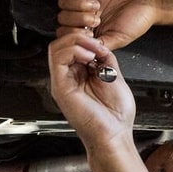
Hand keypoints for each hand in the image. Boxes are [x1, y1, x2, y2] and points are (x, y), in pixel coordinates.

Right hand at [48, 30, 136, 151]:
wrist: (114, 135)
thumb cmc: (116, 116)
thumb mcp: (114, 77)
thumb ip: (106, 59)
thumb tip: (101, 45)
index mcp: (80, 75)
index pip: (73, 46)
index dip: (87, 38)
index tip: (102, 43)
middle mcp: (69, 77)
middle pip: (62, 44)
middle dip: (80, 36)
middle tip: (97, 43)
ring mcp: (63, 82)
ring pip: (56, 47)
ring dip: (76, 41)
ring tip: (93, 49)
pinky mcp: (60, 87)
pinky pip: (57, 59)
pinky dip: (73, 50)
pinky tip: (88, 56)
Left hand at [57, 0, 160, 50]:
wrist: (149, 1)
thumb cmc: (137, 21)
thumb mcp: (118, 39)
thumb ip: (100, 45)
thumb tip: (85, 51)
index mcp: (88, 31)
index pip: (66, 33)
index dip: (73, 33)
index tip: (89, 32)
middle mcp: (83, 15)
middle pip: (62, 17)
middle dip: (78, 18)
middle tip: (96, 18)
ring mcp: (84, 0)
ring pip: (64, 2)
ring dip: (79, 4)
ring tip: (97, 4)